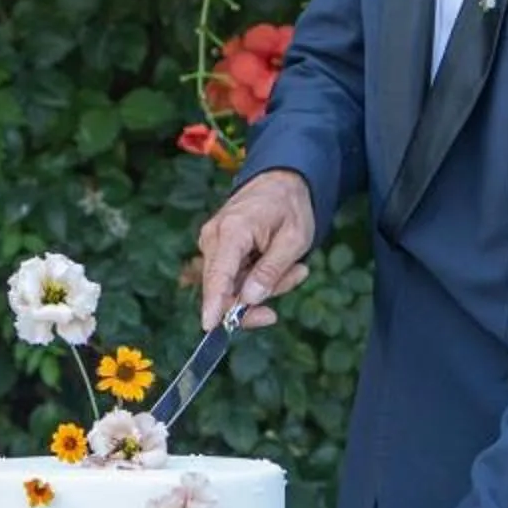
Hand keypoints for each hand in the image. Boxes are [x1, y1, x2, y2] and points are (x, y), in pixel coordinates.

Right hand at [194, 170, 313, 329]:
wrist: (281, 180)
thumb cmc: (290, 206)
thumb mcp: (294, 239)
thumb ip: (271, 270)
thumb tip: (249, 300)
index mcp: (233, 231)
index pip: (218, 274)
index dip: (214, 303)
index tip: (209, 326)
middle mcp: (213, 238)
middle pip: (223, 288)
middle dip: (259, 297)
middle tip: (297, 276)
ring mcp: (213, 243)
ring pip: (232, 286)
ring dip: (265, 285)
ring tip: (295, 265)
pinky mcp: (218, 250)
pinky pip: (234, 278)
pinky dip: (258, 278)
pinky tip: (279, 263)